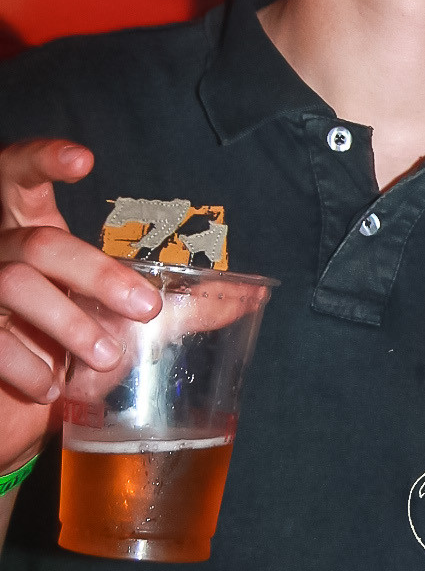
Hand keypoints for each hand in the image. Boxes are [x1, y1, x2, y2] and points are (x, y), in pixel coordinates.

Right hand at [0, 140, 159, 470]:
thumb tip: (254, 296)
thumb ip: (183, 308)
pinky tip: (52, 389)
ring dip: (69, 323)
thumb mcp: (125, 323)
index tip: (86, 160)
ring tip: (106, 359)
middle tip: (146, 309)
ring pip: (14, 283)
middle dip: (97, 273)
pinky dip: (30, 368)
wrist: (16, 411)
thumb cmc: (70, 352)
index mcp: (31, 235)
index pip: (17, 176)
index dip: (41, 159)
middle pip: (40, 242)